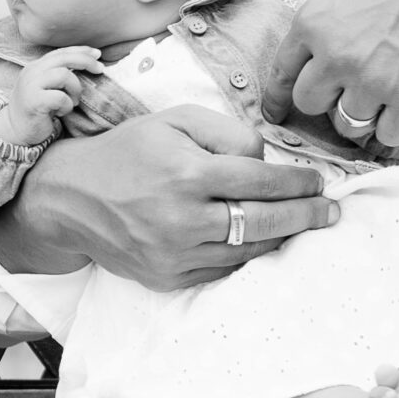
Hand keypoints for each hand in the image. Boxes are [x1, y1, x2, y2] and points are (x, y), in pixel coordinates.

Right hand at [3, 46, 103, 143]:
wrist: (15, 132)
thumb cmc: (37, 110)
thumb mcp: (47, 87)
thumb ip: (59, 74)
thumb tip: (88, 62)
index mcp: (35, 67)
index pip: (60, 52)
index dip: (81, 50)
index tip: (98, 54)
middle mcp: (31, 72)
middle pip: (64, 58)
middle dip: (86, 62)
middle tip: (99, 70)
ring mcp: (30, 86)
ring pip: (64, 75)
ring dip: (75, 89)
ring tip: (72, 102)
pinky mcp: (34, 102)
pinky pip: (60, 98)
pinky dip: (66, 106)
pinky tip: (60, 112)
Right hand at [7, 106, 335, 290]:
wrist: (68, 199)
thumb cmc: (126, 152)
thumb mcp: (173, 121)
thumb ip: (226, 131)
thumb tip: (265, 159)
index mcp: (186, 173)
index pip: (262, 181)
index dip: (298, 182)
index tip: (317, 181)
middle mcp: (183, 219)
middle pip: (266, 222)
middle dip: (307, 215)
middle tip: (330, 210)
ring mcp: (175, 254)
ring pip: (248, 251)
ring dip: (283, 238)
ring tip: (303, 225)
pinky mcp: (167, 276)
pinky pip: (223, 269)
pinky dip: (247, 255)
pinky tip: (261, 241)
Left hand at [264, 0, 398, 153]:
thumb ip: (319, 17)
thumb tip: (307, 48)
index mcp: (313, 24)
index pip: (282, 72)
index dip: (278, 97)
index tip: (276, 112)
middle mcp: (336, 56)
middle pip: (310, 104)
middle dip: (326, 100)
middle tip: (349, 91)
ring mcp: (373, 80)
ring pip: (349, 124)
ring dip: (364, 115)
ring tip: (385, 95)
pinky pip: (390, 136)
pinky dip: (397, 130)